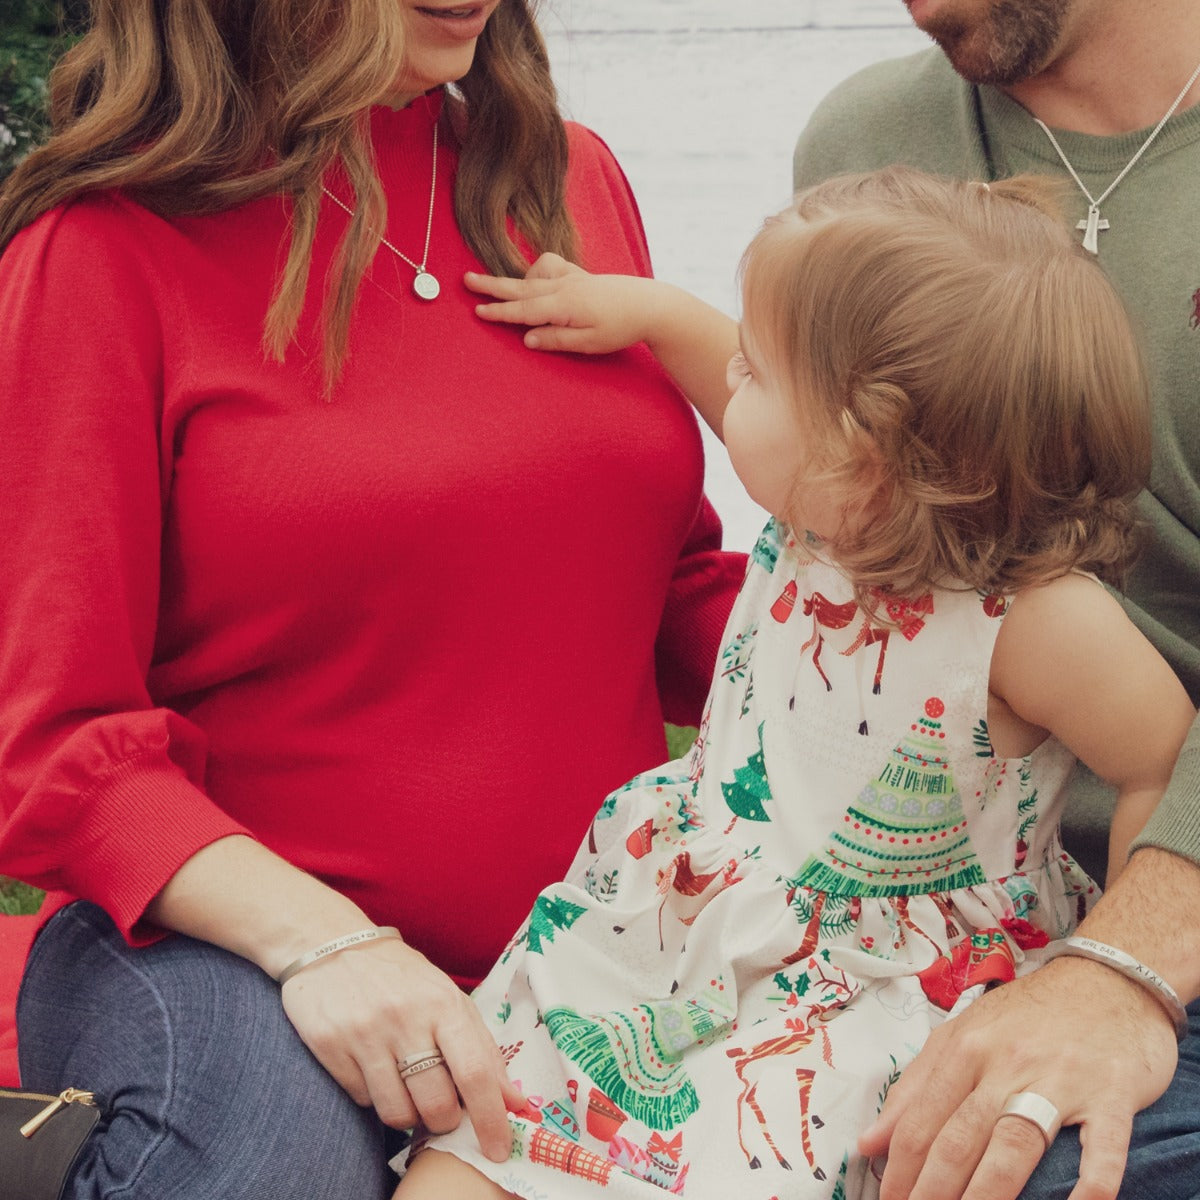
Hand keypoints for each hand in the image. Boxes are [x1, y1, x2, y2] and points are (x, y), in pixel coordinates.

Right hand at [281, 935, 522, 1161]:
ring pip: (396, 1112)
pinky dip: (374, 1095)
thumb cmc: (402, 978)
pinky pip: (361, 1099)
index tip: (498, 1149)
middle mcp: (405, 1018)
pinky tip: (374, 1068)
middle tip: (442, 1108)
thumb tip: (514, 1101)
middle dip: (444, 1121)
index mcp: (442, 1004)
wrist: (332, 944)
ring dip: (408, 1114)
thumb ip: (482, 1049)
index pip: (475, 1073)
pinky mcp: (329, 1046)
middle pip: (436, 1103)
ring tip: (407, 1087)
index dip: (491, 1118)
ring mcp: (365, 1033)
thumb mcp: (447, 999)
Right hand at [465, 252, 665, 354]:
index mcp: (563, 306)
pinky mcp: (579, 274)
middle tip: (466, 280)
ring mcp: (571, 278)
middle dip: (491, 286)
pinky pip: (550, 267)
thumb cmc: (620, 328)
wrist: (649, 305)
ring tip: (497, 288)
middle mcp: (563, 287)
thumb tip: (527, 339)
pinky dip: (538, 273)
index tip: (477, 311)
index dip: (499, 313)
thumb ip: (555, 340)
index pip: (523, 311)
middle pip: (520, 287)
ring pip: (533, 276)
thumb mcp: (588, 343)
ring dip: (514, 281)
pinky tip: (538, 283)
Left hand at [860, 957, 1177, 1199]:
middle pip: (959, 1138)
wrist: (1108, 980)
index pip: (921, 1121)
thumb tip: (869, 1142)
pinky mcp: (1112, 1095)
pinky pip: (1101, 1149)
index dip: (900, 1171)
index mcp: (965, 1049)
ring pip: (1013, 1146)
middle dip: (931, 1192)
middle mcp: (1005, 1064)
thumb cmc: (1029, 1014)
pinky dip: (1088, 1187)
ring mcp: (1059, 1080)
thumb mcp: (963, 1034)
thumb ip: (915, 1086)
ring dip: (986, 1196)